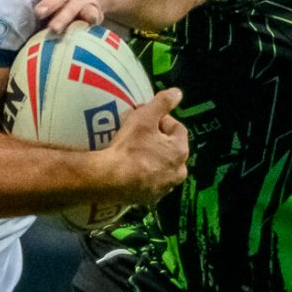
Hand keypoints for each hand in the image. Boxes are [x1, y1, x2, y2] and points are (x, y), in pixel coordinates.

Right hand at [91, 88, 187, 206]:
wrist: (110, 180)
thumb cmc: (130, 146)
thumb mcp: (145, 118)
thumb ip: (163, 102)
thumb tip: (177, 92)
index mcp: (180, 151)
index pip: (177, 129)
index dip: (161, 120)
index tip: (145, 118)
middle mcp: (178, 172)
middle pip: (170, 150)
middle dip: (158, 141)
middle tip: (139, 135)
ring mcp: (164, 188)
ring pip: (161, 168)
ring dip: (152, 159)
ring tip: (133, 153)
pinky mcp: (148, 199)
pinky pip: (149, 182)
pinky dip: (143, 175)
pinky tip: (129, 170)